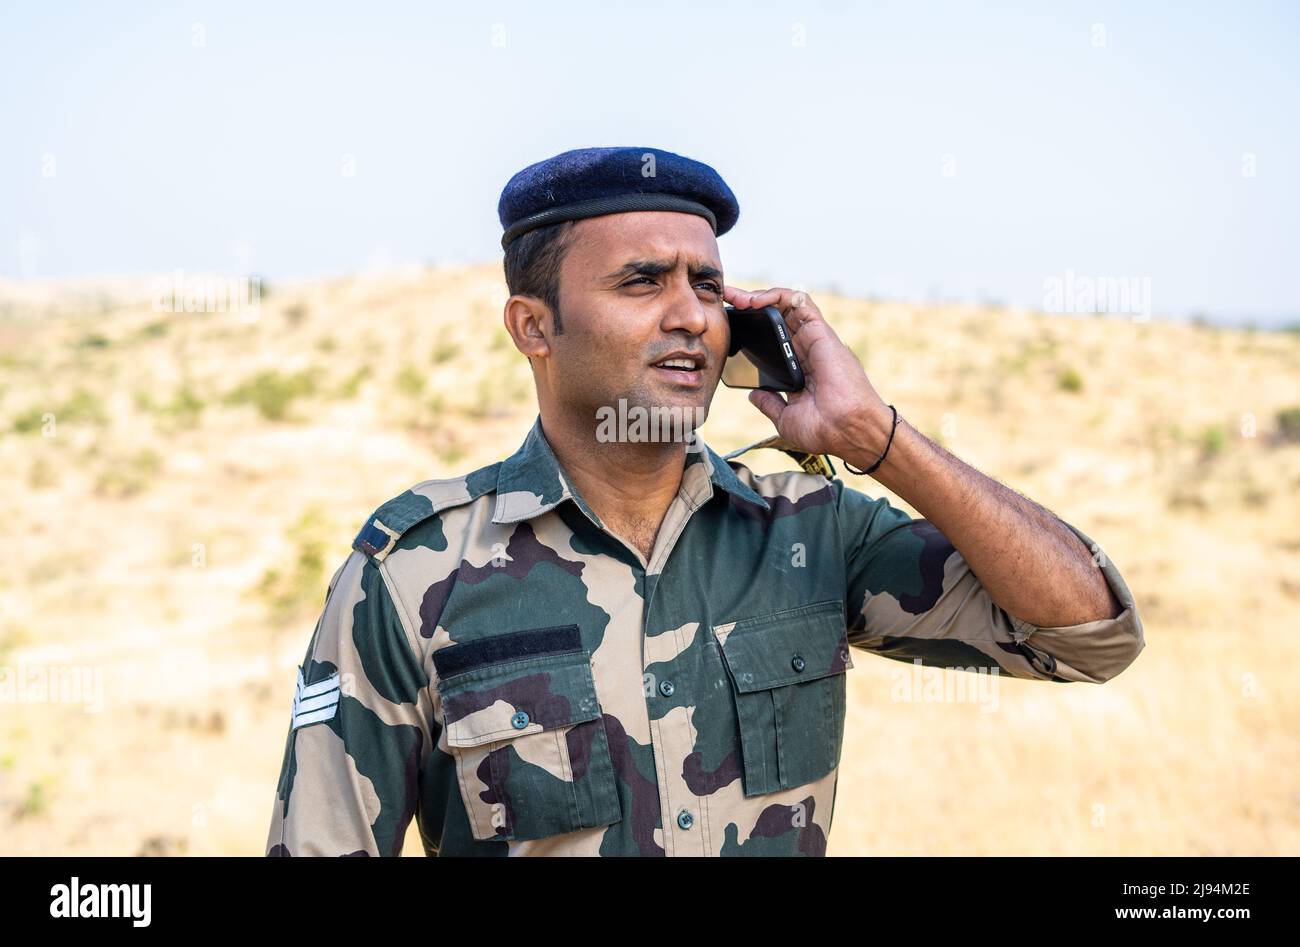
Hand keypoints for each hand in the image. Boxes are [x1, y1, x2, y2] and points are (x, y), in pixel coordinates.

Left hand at [722, 284, 892, 459]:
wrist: (846, 431)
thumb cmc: (824, 430)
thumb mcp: (786, 418)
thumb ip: (770, 403)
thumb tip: (753, 394)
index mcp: (798, 369)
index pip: (774, 339)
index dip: (753, 328)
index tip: (730, 326)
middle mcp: (806, 350)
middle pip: (777, 318)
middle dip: (750, 305)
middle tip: (727, 301)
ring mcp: (813, 340)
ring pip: (787, 305)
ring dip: (760, 296)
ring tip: (738, 298)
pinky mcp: (820, 332)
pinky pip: (799, 302)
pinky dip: (778, 296)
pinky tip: (757, 301)